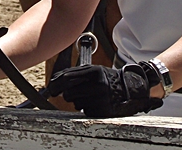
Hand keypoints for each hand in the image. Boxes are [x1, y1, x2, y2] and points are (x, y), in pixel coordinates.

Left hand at [47, 63, 162, 117]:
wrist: (129, 89)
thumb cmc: (108, 79)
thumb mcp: (95, 70)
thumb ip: (76, 73)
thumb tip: (56, 79)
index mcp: (95, 72)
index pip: (68, 77)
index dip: (56, 83)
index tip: (52, 88)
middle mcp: (98, 85)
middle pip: (69, 93)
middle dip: (67, 94)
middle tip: (70, 93)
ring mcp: (100, 98)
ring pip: (76, 103)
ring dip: (78, 101)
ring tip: (89, 95)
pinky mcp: (102, 110)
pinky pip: (85, 110)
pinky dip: (87, 107)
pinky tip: (95, 102)